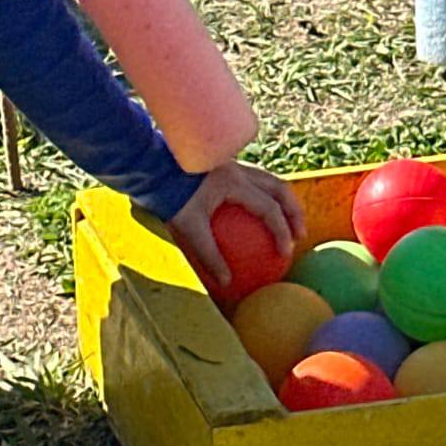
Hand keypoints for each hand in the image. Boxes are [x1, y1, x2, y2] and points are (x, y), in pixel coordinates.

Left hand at [169, 160, 305, 287]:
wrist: (147, 162)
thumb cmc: (165, 193)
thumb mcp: (187, 227)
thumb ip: (209, 254)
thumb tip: (227, 282)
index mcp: (234, 182)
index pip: (269, 208)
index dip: (282, 232)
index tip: (285, 254)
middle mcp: (236, 168)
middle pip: (278, 187)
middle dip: (293, 211)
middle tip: (298, 234)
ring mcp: (228, 162)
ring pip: (266, 179)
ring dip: (278, 199)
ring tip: (282, 221)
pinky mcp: (219, 164)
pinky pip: (248, 178)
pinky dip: (258, 194)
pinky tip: (250, 214)